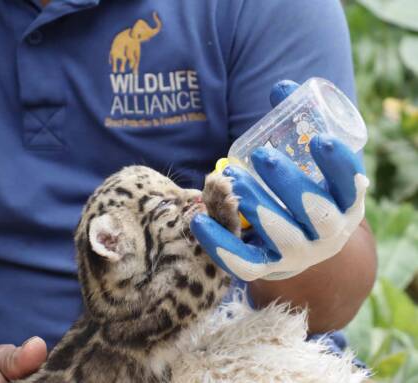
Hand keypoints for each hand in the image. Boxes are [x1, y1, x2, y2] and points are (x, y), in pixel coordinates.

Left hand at [191, 80, 368, 280]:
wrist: (305, 239)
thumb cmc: (307, 188)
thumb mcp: (312, 163)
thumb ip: (301, 125)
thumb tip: (281, 87)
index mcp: (345, 202)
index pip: (349, 184)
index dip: (338, 164)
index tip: (319, 140)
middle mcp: (328, 232)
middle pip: (314, 212)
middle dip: (288, 183)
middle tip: (262, 156)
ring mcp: (298, 253)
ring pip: (279, 234)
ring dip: (256, 206)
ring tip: (232, 178)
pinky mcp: (267, 266)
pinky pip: (244, 263)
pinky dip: (220, 244)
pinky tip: (198, 219)